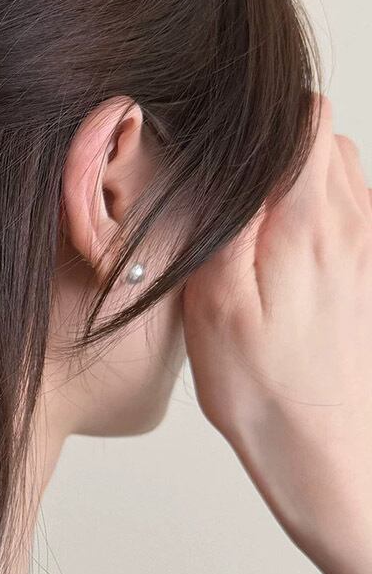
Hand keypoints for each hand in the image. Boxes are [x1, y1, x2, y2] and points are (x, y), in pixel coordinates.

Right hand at [180, 93, 371, 573]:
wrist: (331, 458)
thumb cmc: (266, 391)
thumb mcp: (216, 301)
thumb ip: (224, 218)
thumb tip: (219, 159)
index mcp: (311, 223)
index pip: (304, 119)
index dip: (259, 115)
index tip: (220, 139)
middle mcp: (353, 228)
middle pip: (322, 140)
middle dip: (273, 148)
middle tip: (227, 191)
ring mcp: (366, 253)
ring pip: (335, 176)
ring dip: (292, 183)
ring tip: (249, 228)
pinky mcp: (367, 279)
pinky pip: (342, 218)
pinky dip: (306, 218)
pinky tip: (273, 262)